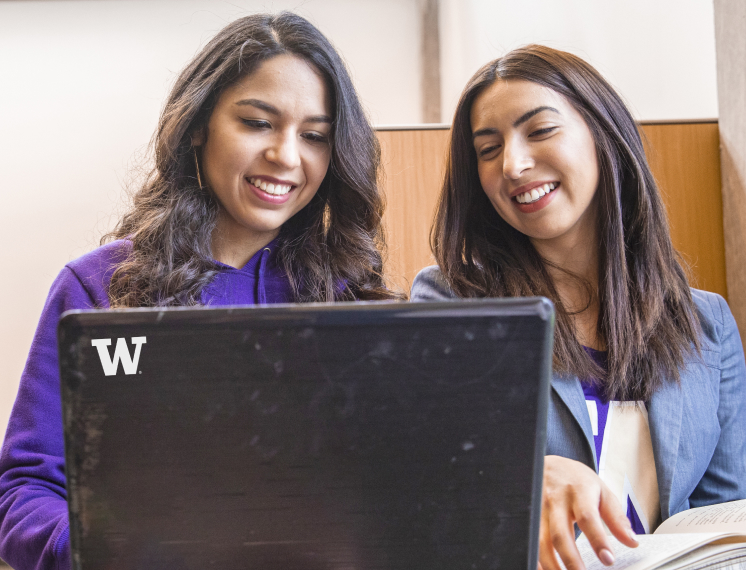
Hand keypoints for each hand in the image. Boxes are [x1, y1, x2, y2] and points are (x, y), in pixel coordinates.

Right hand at [537, 455, 637, 569]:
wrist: (548, 464)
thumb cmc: (577, 480)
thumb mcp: (601, 491)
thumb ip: (616, 517)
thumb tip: (632, 542)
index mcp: (578, 491)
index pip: (587, 517)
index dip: (597, 540)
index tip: (608, 560)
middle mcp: (555, 500)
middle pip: (560, 533)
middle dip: (571, 559)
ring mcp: (538, 508)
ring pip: (540, 541)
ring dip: (551, 564)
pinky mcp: (528, 517)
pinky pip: (530, 541)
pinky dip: (537, 558)